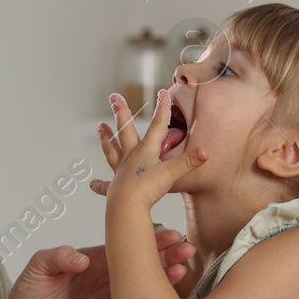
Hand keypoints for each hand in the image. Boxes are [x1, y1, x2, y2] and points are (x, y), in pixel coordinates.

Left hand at [4, 232, 194, 298]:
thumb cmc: (29, 289)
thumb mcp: (39, 265)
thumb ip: (58, 257)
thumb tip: (81, 258)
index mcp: (96, 260)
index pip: (127, 247)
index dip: (148, 240)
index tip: (168, 234)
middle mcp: (107, 279)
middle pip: (141, 266)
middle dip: (165, 257)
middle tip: (186, 251)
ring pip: (141, 291)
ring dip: (162, 282)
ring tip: (181, 272)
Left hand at [88, 91, 207, 210]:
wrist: (127, 206)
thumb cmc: (147, 189)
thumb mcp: (172, 173)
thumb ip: (189, 162)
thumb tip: (206, 152)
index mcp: (146, 151)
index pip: (157, 126)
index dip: (162, 109)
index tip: (163, 92)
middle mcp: (131, 157)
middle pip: (126, 130)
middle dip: (121, 113)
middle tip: (114, 97)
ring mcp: (121, 170)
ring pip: (112, 150)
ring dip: (106, 138)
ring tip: (100, 127)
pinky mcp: (114, 187)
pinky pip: (105, 185)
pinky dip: (99, 184)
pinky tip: (92, 184)